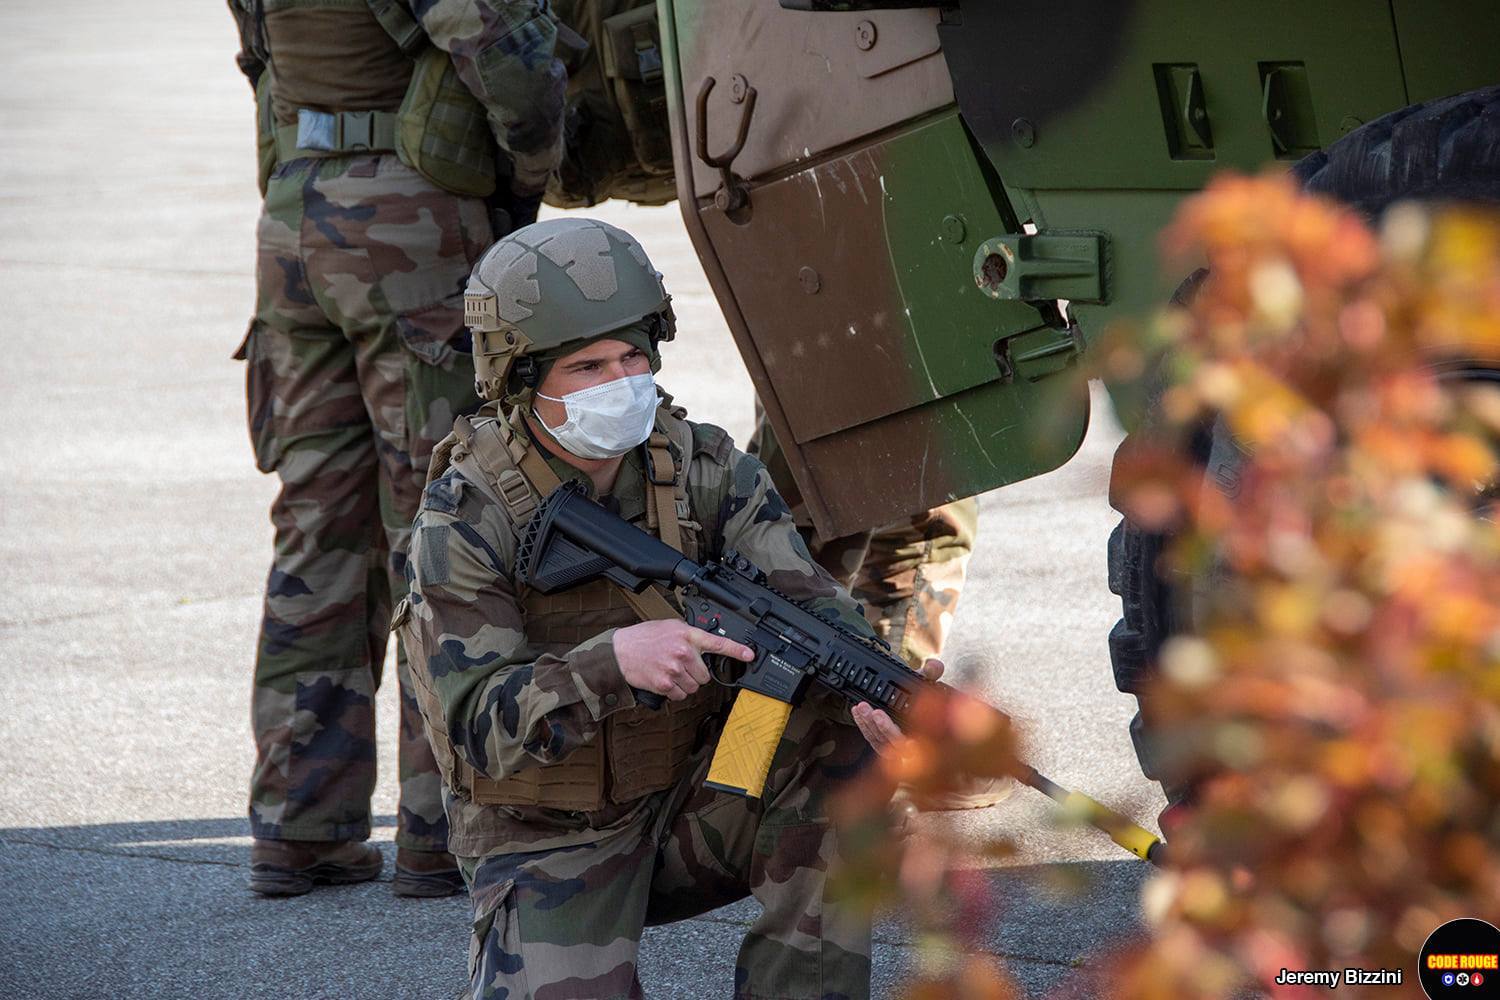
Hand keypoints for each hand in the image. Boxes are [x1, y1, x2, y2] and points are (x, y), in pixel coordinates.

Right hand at [612, 620, 754, 701]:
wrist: (619, 652)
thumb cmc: (643, 639)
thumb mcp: (669, 627)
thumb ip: (688, 635)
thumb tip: (705, 645)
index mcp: (686, 635)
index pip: (717, 643)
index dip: (736, 650)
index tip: (749, 655)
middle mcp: (683, 652)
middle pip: (705, 675)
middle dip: (696, 673)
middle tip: (680, 666)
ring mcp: (674, 670)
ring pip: (694, 687)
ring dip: (685, 683)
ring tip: (670, 672)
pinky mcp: (665, 685)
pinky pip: (681, 695)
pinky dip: (675, 692)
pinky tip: (664, 680)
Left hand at [852, 657, 943, 754]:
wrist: (913, 708)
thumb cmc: (923, 699)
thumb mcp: (928, 684)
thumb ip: (931, 674)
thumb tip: (933, 665)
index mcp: (928, 734)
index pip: (921, 739)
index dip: (915, 736)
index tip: (908, 739)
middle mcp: (913, 745)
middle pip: (898, 742)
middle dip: (886, 728)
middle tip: (876, 713)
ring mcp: (896, 748)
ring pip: (881, 741)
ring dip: (870, 725)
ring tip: (862, 707)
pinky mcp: (882, 745)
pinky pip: (872, 738)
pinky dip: (863, 725)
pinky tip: (857, 710)